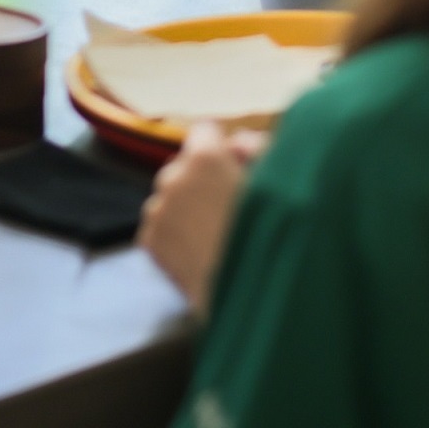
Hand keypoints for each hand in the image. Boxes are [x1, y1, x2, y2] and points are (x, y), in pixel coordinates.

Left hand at [139, 120, 267, 316]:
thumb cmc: (275, 233)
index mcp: (204, 158)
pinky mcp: (150, 242)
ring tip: (217, 234)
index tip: (236, 165)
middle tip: (230, 205)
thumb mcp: (279, 180)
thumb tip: (237, 143)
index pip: (205, 130)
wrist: (255, 296)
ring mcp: (157, 211)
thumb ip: (257, 149)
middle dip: (203, 178)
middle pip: (184, 165)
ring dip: (188, 206)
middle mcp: (172, 178)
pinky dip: (176, 233)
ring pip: (171, 196)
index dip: (223, 148)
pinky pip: (161, 225)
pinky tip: (201, 252)